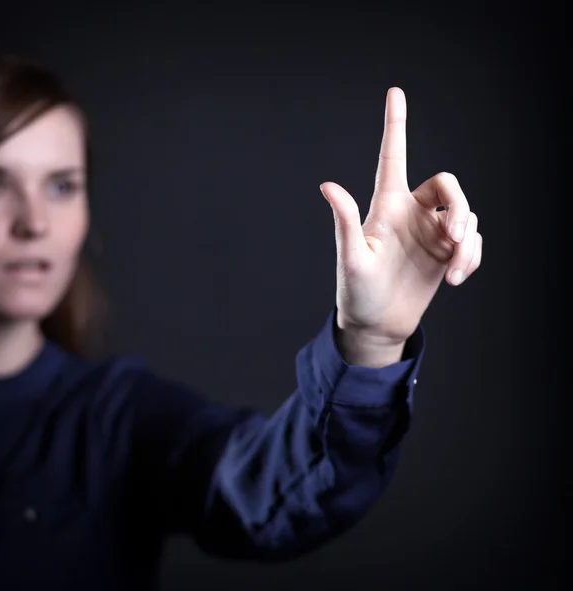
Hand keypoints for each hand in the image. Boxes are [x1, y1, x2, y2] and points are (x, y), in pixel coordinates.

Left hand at [320, 87, 481, 350]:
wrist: (376, 323)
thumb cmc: (356, 292)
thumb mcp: (351, 259)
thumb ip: (345, 222)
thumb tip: (326, 185)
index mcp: (386, 206)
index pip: (393, 157)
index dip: (395, 124)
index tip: (395, 92)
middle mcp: (410, 213)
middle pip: (448, 185)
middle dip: (459, 207)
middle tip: (453, 238)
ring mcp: (430, 232)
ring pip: (466, 216)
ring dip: (467, 243)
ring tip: (454, 272)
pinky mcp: (445, 253)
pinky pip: (472, 241)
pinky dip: (472, 256)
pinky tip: (458, 276)